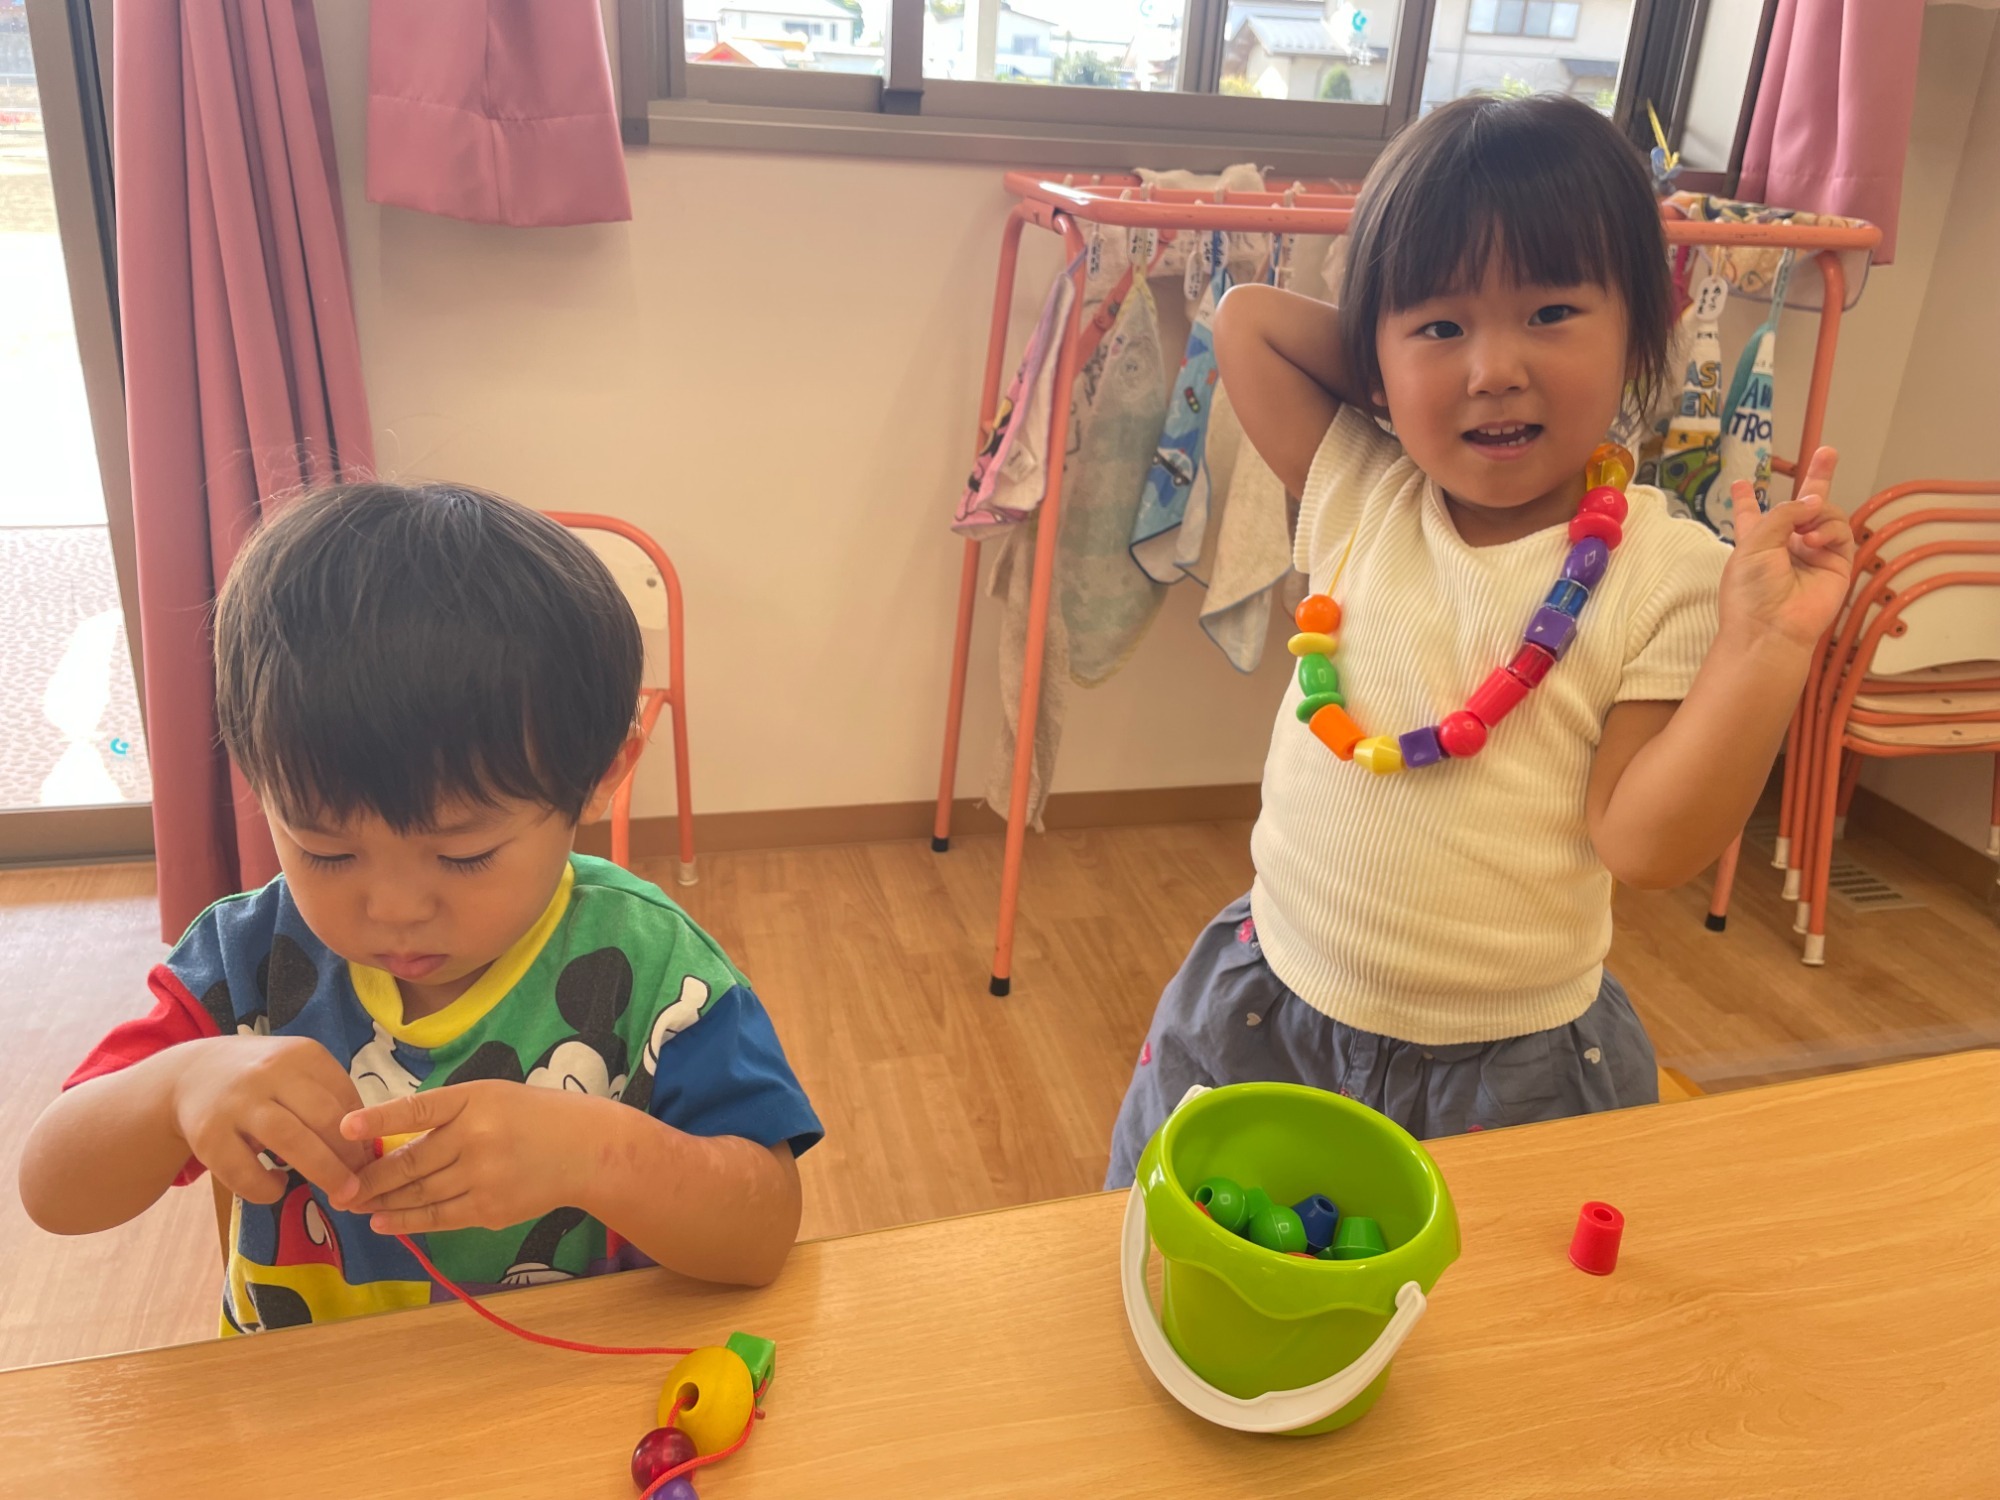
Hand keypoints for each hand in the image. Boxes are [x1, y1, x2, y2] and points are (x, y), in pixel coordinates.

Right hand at [171, 1034, 374, 1205]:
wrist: (192, 1073)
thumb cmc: (263, 1079)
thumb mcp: (299, 1072)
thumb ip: (332, 1099)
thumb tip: (369, 1150)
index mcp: (303, 1055)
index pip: (346, 1098)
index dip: (364, 1135)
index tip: (371, 1162)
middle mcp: (271, 1073)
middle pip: (324, 1119)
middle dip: (349, 1158)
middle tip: (361, 1186)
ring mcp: (237, 1102)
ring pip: (290, 1141)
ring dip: (322, 1172)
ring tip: (338, 1194)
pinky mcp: (207, 1134)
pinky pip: (244, 1171)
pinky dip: (266, 1187)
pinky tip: (275, 1188)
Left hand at [338, 1081, 602, 1234]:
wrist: (587, 1150)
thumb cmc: (533, 1116)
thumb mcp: (493, 1097)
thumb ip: (447, 1114)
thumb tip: (391, 1141)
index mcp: (476, 1100)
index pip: (419, 1108)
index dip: (380, 1118)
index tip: (345, 1126)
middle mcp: (477, 1138)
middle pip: (411, 1162)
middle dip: (369, 1178)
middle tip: (338, 1186)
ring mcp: (484, 1177)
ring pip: (419, 1195)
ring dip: (381, 1203)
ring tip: (354, 1205)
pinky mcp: (490, 1209)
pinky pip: (439, 1218)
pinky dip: (407, 1221)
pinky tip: (384, 1221)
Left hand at [1719, 447, 1855, 651]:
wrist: (1772, 628)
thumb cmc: (1751, 591)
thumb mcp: (1753, 543)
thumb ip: (1782, 514)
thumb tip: (1813, 500)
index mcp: (1757, 541)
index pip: (1753, 515)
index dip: (1748, 499)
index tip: (1742, 483)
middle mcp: (1786, 544)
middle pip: (1804, 504)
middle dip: (1817, 477)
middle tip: (1827, 451)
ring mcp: (1814, 552)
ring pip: (1826, 513)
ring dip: (1818, 513)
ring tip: (1805, 532)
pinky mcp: (1837, 562)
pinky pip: (1841, 532)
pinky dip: (1829, 529)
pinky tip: (1812, 540)